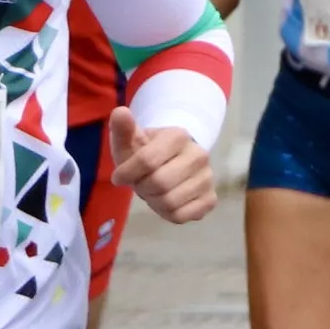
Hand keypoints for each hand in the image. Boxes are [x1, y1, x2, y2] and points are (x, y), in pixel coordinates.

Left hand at [107, 109, 214, 223]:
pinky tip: (166, 201)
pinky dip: (167, 214)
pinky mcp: (210, 199)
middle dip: (141, 188)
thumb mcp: (130, 141)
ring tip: (153, 191)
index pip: (147, 161)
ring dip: (153, 202)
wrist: (170, 162)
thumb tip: (120, 112)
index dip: (127, 173)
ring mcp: (207, 178)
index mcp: (178, 136)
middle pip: (159, 183)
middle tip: (140, 183)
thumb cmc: (145, 152)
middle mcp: (199, 155)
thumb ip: (122, 129)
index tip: (119, 176)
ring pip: (170, 202)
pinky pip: (181, 216)